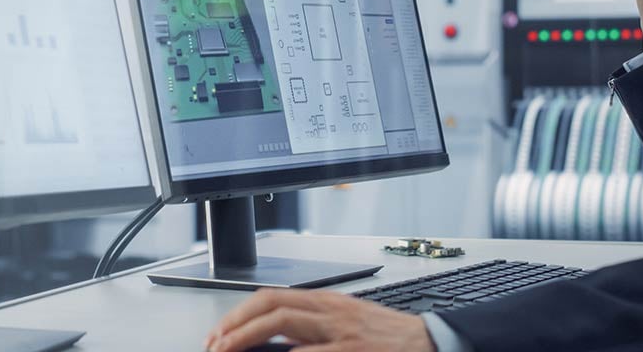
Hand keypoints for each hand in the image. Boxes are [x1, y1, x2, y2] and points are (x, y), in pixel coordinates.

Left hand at [204, 288, 435, 351]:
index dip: (239, 313)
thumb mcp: (345, 323)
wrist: (427, 341)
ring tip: (226, 351)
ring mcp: (339, 331)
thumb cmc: (386, 336)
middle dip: (235, 324)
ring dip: (247, 337)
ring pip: (283, 322)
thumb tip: (274, 341)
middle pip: (271, 305)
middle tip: (215, 345)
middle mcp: (329, 311)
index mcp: (326, 302)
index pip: (272, 297)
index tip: (220, 334)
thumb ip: (312, 329)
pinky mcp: (351, 350)